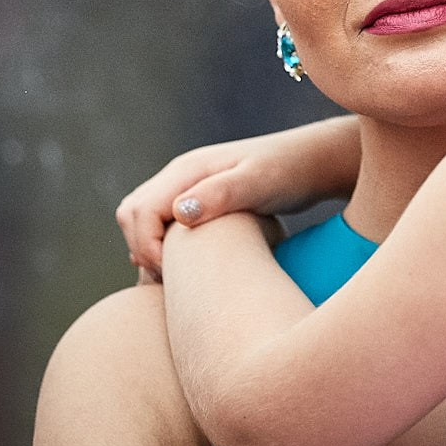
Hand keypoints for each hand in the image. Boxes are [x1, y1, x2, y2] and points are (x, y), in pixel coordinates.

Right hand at [117, 116, 362, 278]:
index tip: (173, 276)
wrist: (313, 163)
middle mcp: (180, 178)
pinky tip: (190, 274)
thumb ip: (221, 194)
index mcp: (186, 171)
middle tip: (172, 281)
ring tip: (179, 282)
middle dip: (142, 251)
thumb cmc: (289, 172)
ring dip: (151, 252)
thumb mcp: (260, 183)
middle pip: (132, 217)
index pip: (138, 213)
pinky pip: (164, 228)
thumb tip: (179, 213)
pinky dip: (166, 251)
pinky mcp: (200, 204)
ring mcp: (188, 190)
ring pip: (144, 223)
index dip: (147, 248)